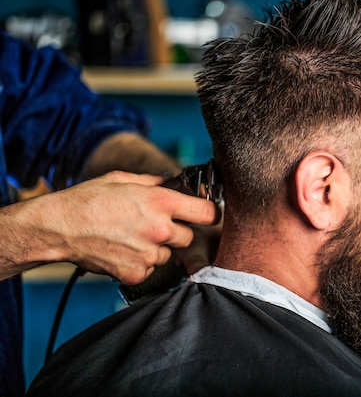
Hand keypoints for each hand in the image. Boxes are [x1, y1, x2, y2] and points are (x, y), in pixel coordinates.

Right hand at [1, 171, 219, 282]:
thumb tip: (172, 182)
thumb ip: (154, 183)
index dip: (210, 214)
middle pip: (189, 237)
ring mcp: (148, 254)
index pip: (208, 213)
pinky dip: (139, 264)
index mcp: (161, 202)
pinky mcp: (136, 273)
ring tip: (130, 238)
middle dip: (177, 233)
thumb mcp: (122, 180)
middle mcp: (160, 229)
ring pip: (167, 255)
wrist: (58, 228)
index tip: (207, 216)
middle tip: (154, 227)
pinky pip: (149, 270)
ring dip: (156, 249)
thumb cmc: (88, 200)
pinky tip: (121, 251)